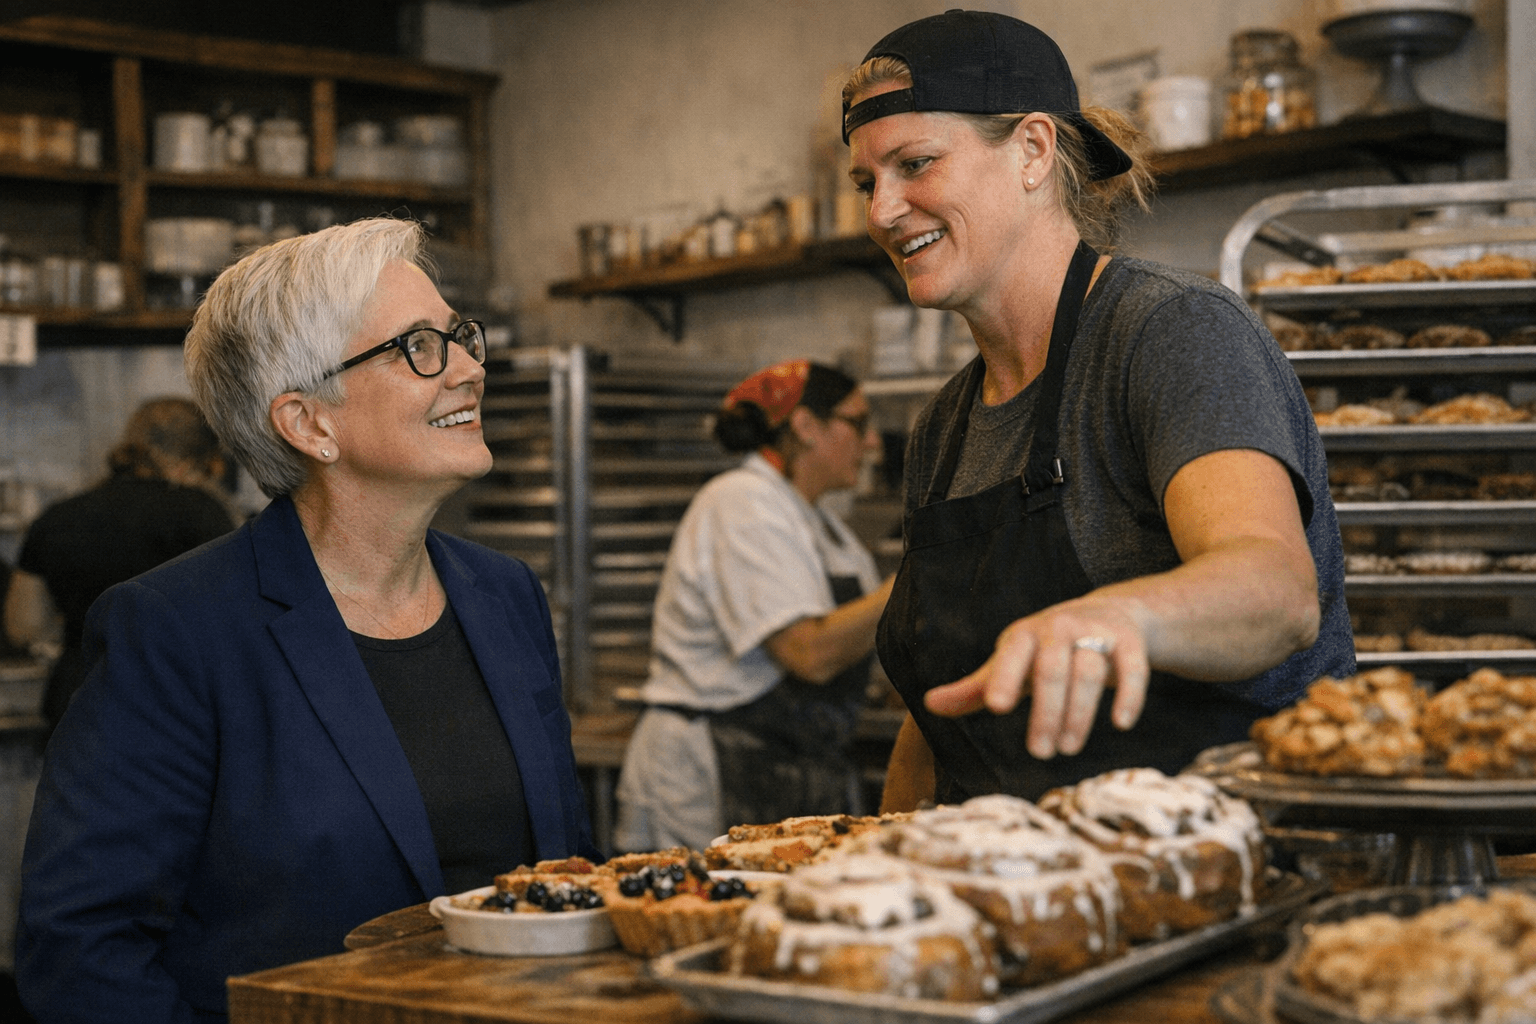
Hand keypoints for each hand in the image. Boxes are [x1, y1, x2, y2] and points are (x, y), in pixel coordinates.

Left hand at [922, 598, 1150, 758]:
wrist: (1107, 613)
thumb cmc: (1045, 648)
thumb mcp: (1010, 664)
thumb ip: (974, 688)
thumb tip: (927, 704)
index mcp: (1023, 635)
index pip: (1012, 655)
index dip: (1005, 678)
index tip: (996, 706)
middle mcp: (1059, 628)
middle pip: (1052, 669)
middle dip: (1046, 712)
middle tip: (1041, 752)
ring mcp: (1096, 632)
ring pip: (1089, 671)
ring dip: (1080, 713)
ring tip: (1069, 747)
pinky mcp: (1129, 642)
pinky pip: (1132, 667)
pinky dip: (1129, 695)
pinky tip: (1121, 723)